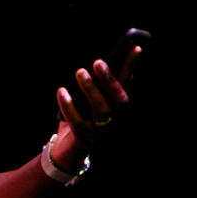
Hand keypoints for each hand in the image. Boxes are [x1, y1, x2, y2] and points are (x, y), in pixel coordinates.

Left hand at [52, 47, 138, 167]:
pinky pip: (78, 123)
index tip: (134, 46)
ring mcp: (98, 131)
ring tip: (80, 72)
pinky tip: (62, 91)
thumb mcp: (85, 99)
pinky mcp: (83, 141)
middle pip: (118, 99)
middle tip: (97, 61)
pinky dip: (69, 107)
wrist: (66, 151)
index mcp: (114, 106)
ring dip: (91, 90)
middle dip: (110, 79)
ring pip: (101, 110)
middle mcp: (111, 118)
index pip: (126, 84)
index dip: (131, 67)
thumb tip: (96, 61)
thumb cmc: (78, 118)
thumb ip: (92, 84)